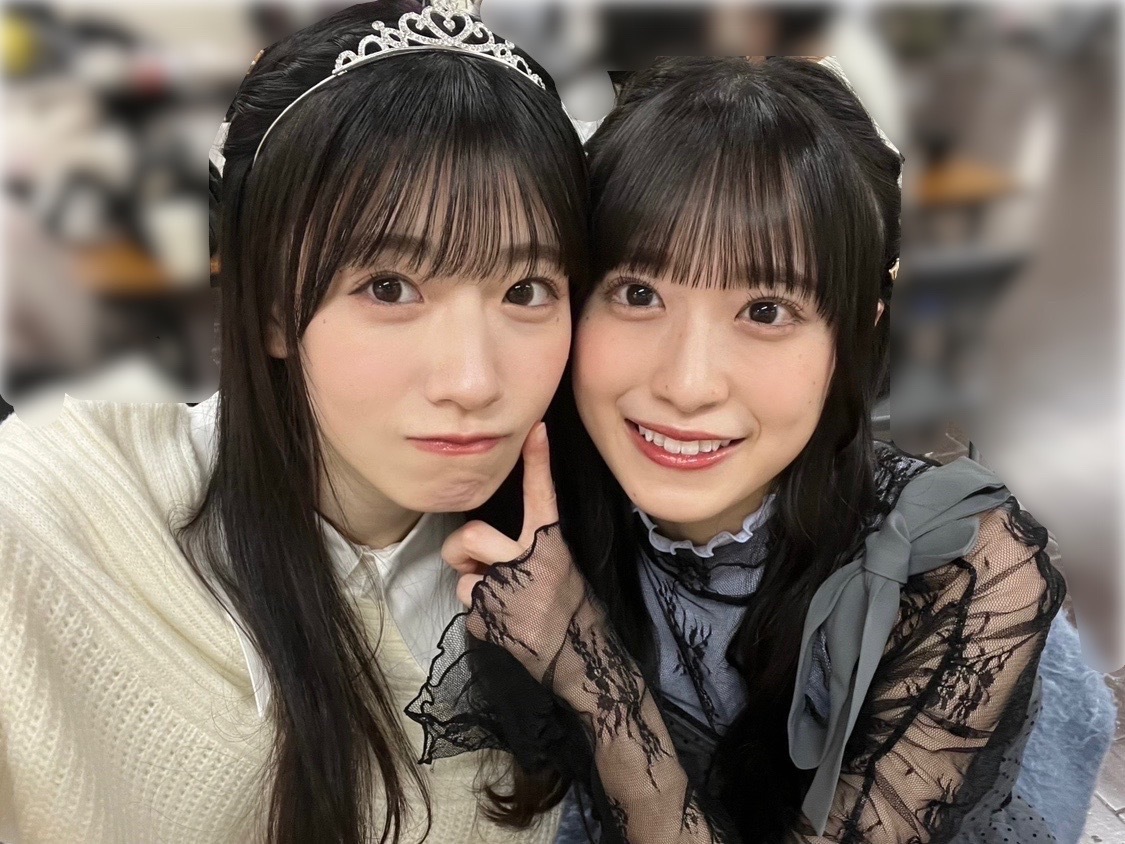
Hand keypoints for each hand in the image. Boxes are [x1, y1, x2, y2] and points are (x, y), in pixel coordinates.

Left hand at [441, 422, 587, 685]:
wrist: (583, 661)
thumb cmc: (572, 612)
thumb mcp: (562, 568)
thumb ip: (530, 550)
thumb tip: (489, 548)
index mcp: (551, 544)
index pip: (542, 494)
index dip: (538, 460)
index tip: (536, 430)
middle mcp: (529, 562)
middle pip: (470, 537)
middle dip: (458, 551)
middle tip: (468, 562)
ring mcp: (508, 593)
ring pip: (465, 581)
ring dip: (474, 592)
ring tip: (502, 605)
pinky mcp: (493, 622)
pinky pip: (471, 613)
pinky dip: (482, 621)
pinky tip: (506, 628)